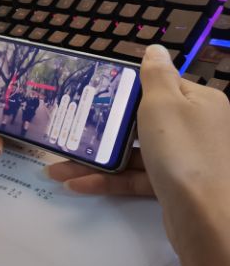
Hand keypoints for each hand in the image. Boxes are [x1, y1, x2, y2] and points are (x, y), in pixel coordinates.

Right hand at [48, 44, 229, 259]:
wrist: (207, 218)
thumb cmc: (184, 151)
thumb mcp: (164, 103)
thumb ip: (155, 75)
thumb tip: (156, 48)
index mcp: (198, 101)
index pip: (160, 86)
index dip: (126, 89)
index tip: (91, 93)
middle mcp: (195, 126)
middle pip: (141, 121)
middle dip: (101, 129)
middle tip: (67, 128)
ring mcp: (185, 158)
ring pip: (133, 152)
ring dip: (95, 160)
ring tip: (57, 166)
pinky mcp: (173, 186)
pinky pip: (135, 177)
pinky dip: (107, 180)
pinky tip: (76, 184)